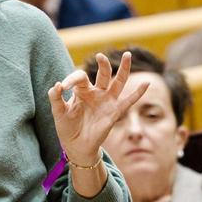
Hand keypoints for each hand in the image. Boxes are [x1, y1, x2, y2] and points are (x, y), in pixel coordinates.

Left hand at [48, 51, 148, 165]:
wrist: (76, 146)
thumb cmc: (67, 128)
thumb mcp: (58, 113)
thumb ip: (55, 98)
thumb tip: (56, 85)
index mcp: (82, 90)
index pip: (80, 77)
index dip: (71, 79)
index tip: (63, 87)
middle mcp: (97, 92)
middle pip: (103, 74)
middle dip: (103, 64)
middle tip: (100, 56)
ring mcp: (107, 101)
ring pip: (118, 82)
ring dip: (124, 69)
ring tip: (127, 54)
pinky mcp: (115, 112)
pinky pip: (128, 101)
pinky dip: (138, 93)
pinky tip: (146, 83)